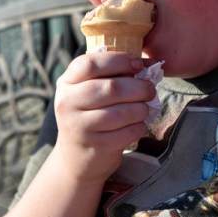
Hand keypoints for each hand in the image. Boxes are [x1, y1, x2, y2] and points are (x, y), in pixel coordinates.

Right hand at [52, 52, 155, 183]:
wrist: (76, 156)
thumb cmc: (89, 114)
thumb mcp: (90, 91)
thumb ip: (113, 74)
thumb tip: (151, 62)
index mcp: (66, 83)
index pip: (90, 64)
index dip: (118, 60)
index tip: (137, 64)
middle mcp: (67, 103)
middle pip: (111, 88)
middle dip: (138, 87)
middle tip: (149, 89)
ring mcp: (79, 126)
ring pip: (122, 112)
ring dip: (141, 108)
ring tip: (144, 108)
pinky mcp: (96, 146)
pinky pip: (128, 132)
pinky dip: (140, 127)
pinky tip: (138, 125)